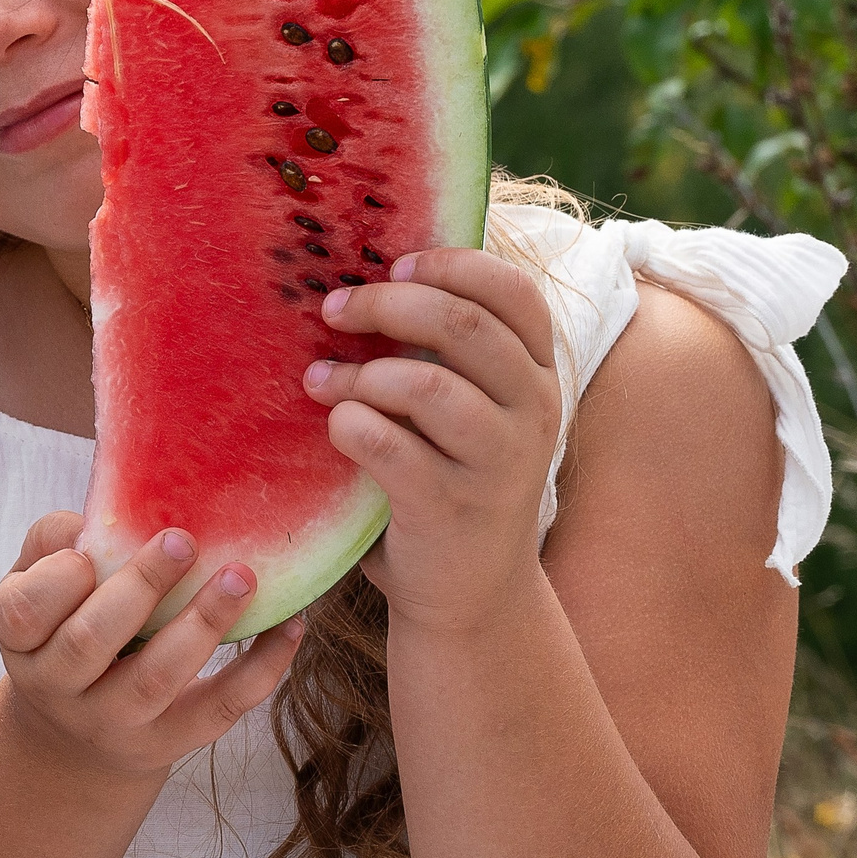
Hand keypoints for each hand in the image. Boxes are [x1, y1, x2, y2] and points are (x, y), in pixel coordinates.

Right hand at [0, 512, 302, 786]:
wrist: (73, 733)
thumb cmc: (62, 625)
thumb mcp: (36, 585)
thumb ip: (55, 541)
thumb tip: (115, 511)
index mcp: (21, 640)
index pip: (23, 612)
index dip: (58, 579)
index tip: (88, 552)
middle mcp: (58, 688)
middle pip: (90, 642)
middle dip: (139, 588)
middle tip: (183, 541)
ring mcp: (113, 723)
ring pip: (156, 678)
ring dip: (203, 623)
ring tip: (242, 577)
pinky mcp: (169, 743)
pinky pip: (218, 709)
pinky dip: (260, 669)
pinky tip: (288, 626)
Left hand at [304, 248, 562, 634]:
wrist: (471, 592)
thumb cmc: (451, 476)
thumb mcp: (468, 407)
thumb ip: (441, 352)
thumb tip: (360, 277)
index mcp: (538, 374)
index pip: (514, 293)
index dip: (450, 265)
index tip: (391, 265)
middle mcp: (533, 413)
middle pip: (463, 326)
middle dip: (386, 305)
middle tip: (333, 310)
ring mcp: (498, 464)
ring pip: (427, 386)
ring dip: (359, 373)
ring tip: (318, 379)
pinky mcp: (451, 508)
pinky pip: (390, 446)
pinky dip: (350, 425)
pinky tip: (337, 427)